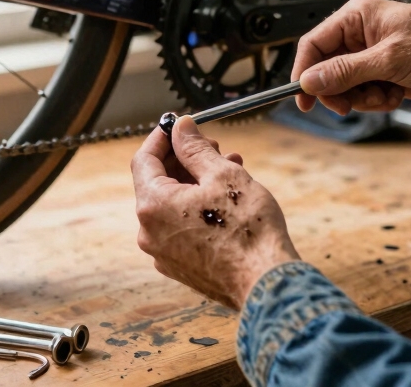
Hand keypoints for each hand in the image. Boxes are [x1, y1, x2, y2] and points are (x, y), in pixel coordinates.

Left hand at [130, 116, 298, 309]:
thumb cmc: (248, 230)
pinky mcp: (180, 267)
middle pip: (158, 182)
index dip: (162, 137)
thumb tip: (180, 128)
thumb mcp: (223, 175)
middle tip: (213, 145)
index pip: (144, 159)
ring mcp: (163, 253)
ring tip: (229, 169)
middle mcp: (149, 232)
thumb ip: (195, 148)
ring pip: (172, 205)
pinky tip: (226, 199)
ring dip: (196, 182)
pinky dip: (197, 208)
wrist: (267, 284)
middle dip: (185, 159)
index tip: (178, 125)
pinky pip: (180, 227)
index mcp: (153, 206)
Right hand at [290, 0, 410, 114]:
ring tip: (384, 95)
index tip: (303, 97)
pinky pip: (362, 94)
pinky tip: (395, 95)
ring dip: (360, 98)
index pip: (314, 44)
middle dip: (338, 90)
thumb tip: (309, 80)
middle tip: (347, 105)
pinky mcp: (383, 73)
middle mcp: (360, 34)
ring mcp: (371, 55)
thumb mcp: (389, 59)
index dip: (304, 71)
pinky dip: (375, 100)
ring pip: (343, 86)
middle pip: (326, 69)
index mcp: (357, 17)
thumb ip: (345, 71)